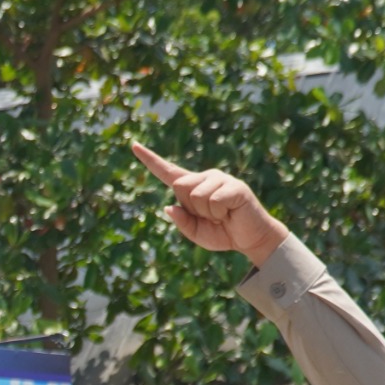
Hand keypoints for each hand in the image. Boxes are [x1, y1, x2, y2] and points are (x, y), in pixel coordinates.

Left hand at [131, 142, 291, 265]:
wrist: (251, 239)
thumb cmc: (223, 233)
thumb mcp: (196, 233)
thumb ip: (182, 222)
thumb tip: (169, 207)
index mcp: (193, 187)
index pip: (168, 172)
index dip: (150, 160)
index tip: (134, 145)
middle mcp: (205, 178)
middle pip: (179, 186)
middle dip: (190, 207)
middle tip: (210, 215)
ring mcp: (221, 179)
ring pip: (195, 194)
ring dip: (206, 212)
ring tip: (222, 215)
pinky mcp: (234, 186)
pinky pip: (213, 200)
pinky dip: (219, 213)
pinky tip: (230, 213)